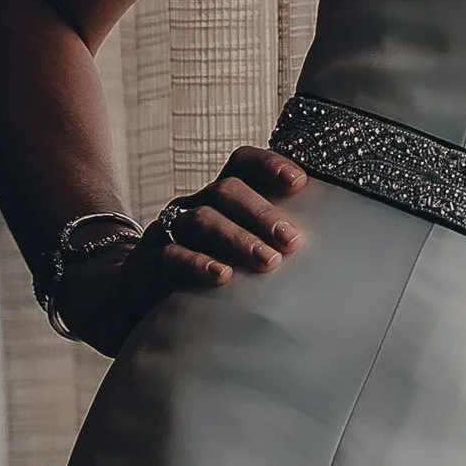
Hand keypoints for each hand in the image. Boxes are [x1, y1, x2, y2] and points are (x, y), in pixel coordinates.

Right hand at [53, 146, 308, 354]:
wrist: (129, 302)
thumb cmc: (203, 275)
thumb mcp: (236, 253)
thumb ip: (273, 243)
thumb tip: (336, 248)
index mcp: (217, 197)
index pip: (241, 163)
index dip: (269, 164)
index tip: (301, 182)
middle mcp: (193, 206)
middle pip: (226, 191)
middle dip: (262, 212)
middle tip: (293, 241)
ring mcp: (168, 232)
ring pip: (202, 221)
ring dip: (238, 239)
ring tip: (268, 262)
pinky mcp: (148, 264)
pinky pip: (171, 256)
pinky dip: (198, 264)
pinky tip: (223, 277)